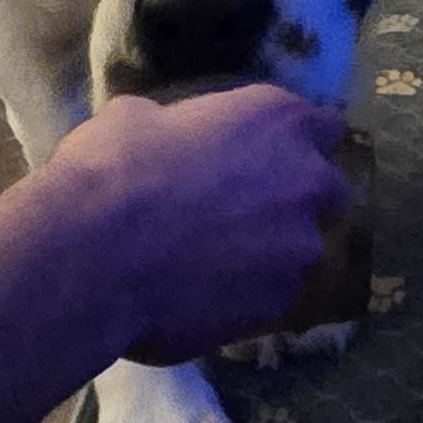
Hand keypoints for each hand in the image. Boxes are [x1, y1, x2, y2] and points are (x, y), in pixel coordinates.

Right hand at [28, 86, 351, 364]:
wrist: (96, 256)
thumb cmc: (114, 168)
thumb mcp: (136, 118)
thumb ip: (176, 126)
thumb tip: (160, 135)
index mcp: (278, 120)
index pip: (322, 129)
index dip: (294, 145)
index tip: (265, 157)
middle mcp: (305, 180)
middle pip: (326, 191)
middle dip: (296, 201)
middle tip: (243, 213)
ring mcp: (298, 248)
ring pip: (300, 250)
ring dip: (269, 253)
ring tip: (213, 263)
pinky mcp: (277, 304)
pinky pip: (271, 295)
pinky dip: (245, 295)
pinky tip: (200, 295)